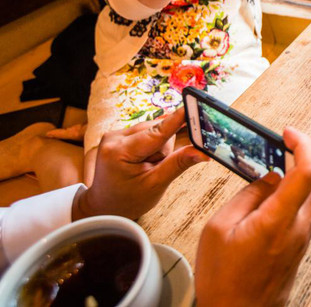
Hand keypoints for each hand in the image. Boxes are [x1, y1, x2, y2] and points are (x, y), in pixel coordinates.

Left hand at [72, 108, 208, 219]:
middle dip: (163, 148)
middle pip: (157, 130)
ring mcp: (114, 134)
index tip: (191, 107)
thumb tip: (202, 153)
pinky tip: (143, 160)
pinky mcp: (118, 134)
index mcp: (119, 152)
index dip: (176, 120)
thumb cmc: (129, 200)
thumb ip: (178, 164)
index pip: (156, 133)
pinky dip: (150, 145)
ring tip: (146, 166)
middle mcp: (114, 137)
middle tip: (155, 168)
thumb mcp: (156, 184)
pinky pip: (146, 132)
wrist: (105, 205)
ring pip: (153, 130)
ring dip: (157, 147)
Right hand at [195, 127, 310, 306]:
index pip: (309, 171)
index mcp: (278, 220)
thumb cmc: (223, 280)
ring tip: (277, 168)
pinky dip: (302, 191)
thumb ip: (246, 196)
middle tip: (286, 146)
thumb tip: (267, 177)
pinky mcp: (302, 246)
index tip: (288, 133)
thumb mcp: (218, 229)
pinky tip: (277, 193)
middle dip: (310, 153)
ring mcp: (304, 238)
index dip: (304, 144)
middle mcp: (299, 228)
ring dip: (307, 173)